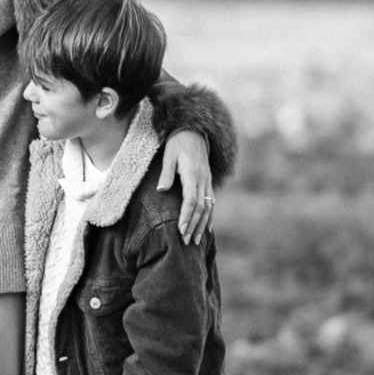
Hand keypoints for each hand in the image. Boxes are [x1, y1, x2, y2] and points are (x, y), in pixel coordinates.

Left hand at [157, 128, 215, 243]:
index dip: (186, 216)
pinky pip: (211, 203)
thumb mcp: (169, 155)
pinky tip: (207, 229)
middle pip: (200, 208)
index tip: (180, 230)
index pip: (191, 200)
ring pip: (208, 208)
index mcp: (193, 174)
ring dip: (202, 225)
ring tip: (196, 241)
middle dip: (193, 226)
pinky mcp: (208, 183)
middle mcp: (203, 180)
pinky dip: (209, 217)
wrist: (194, 132)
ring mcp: (208, 182)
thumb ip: (166, 173)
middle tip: (186, 241)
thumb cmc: (178, 143)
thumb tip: (162, 189)